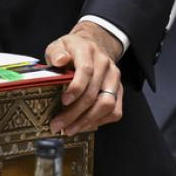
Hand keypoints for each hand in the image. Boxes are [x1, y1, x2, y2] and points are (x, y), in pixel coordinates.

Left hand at [44, 21, 123, 136]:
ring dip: (87, 121)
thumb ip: (56, 53)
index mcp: (87, 51)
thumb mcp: (59, 46)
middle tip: (58, 125)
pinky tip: (83, 126)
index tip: (63, 101)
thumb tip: (59, 60)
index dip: (76, 87)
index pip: (86, 70)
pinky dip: (99, 121)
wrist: (93, 45)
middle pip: (94, 92)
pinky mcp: (119, 90)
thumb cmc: (71, 50)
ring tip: (69, 129)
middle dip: (75, 112)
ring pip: (107, 104)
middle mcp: (105, 64)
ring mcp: (114, 78)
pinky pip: (115, 111)